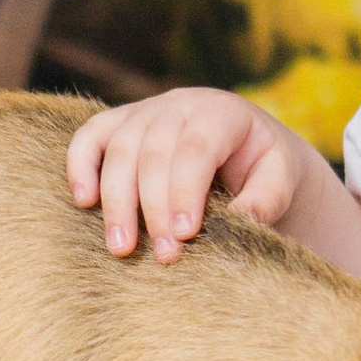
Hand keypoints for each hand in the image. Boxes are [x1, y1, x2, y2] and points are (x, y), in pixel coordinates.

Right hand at [65, 89, 316, 263]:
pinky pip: (90, 136)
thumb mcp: (279, 179)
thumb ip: (265, 199)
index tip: (186, 235)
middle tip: (163, 256)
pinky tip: (84, 201)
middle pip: (154, 153)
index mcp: (222, 111)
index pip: (197, 148)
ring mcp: (146, 110)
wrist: (247, 148)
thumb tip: (240, 221)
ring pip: (119, 149)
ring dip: (117, 200)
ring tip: (121, 247)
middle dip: (155, 208)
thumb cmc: (264, 168)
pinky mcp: (119, 123)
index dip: (187, 191)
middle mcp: (180, 104)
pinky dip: (80, 165)